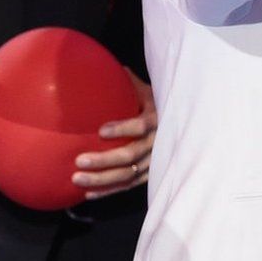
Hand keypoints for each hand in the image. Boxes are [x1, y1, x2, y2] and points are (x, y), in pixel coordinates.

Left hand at [72, 69, 157, 199]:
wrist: (185, 124)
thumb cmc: (160, 103)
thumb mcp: (150, 90)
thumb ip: (130, 82)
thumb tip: (105, 67)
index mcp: (158, 118)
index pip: (141, 126)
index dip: (122, 129)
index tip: (101, 131)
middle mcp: (158, 143)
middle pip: (130, 155)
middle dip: (104, 160)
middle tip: (79, 160)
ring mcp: (154, 162)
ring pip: (127, 175)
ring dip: (101, 180)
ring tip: (77, 178)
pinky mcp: (149, 175)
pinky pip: (127, 186)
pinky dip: (108, 190)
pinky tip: (88, 193)